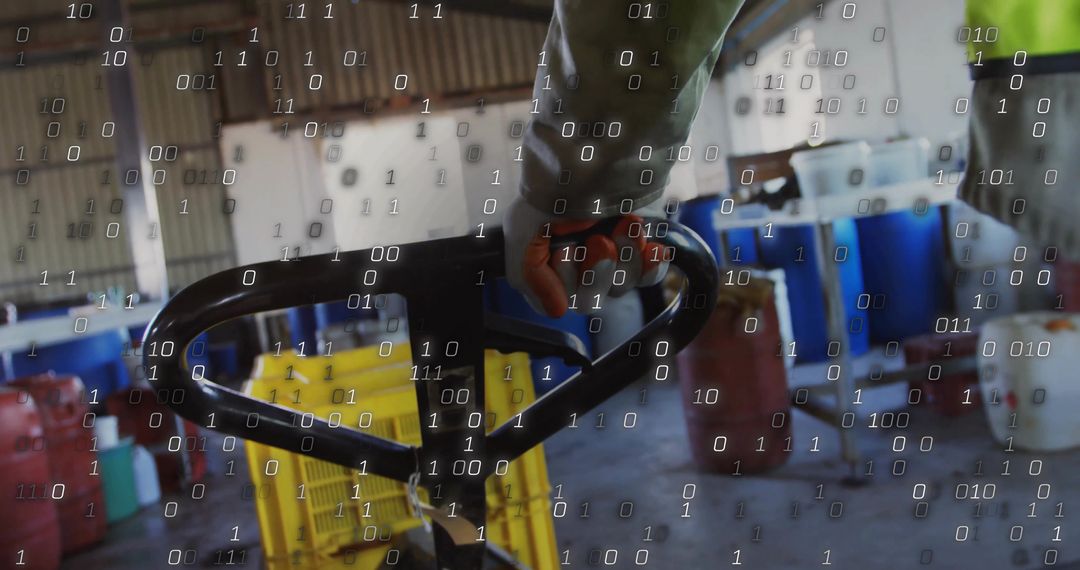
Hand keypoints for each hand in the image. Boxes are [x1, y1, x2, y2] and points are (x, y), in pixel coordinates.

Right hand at [504, 197, 669, 317]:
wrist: (604, 149)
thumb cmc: (557, 182)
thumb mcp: (522, 226)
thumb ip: (526, 273)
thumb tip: (555, 310)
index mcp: (543, 261)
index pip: (555, 300)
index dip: (563, 281)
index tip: (566, 249)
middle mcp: (575, 263)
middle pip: (589, 300)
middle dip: (596, 273)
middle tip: (600, 242)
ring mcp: (608, 258)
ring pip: (618, 288)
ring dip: (624, 259)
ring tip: (626, 224)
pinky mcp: (636, 250)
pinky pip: (647, 276)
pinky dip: (650, 265)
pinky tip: (650, 248)